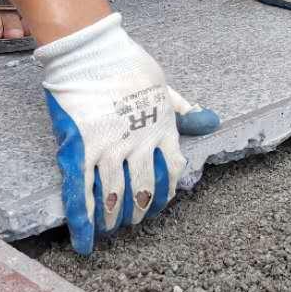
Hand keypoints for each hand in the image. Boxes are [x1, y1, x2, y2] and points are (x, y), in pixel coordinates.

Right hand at [36, 13, 218, 254]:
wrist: (91, 50)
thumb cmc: (128, 63)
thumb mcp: (164, 86)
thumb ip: (184, 110)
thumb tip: (210, 122)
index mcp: (161, 129)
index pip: (172, 172)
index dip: (165, 193)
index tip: (159, 204)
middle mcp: (139, 143)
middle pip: (143, 189)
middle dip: (138, 210)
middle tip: (132, 222)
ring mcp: (109, 148)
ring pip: (115, 196)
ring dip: (113, 219)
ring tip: (111, 230)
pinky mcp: (80, 149)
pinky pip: (82, 192)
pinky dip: (83, 221)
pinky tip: (84, 241)